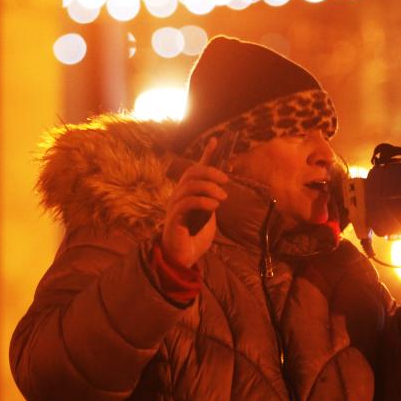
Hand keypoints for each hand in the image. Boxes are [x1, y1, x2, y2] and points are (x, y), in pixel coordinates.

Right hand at [161, 138, 229, 268]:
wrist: (183, 259)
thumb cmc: (194, 238)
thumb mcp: (209, 217)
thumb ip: (212, 202)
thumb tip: (221, 190)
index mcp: (187, 193)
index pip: (196, 169)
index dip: (206, 154)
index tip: (217, 141)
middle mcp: (178, 196)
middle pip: (192, 172)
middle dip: (211, 172)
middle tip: (226, 180)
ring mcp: (174, 206)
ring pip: (190, 185)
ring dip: (209, 188)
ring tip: (222, 197)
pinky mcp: (174, 218)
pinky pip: (187, 202)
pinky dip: (203, 201)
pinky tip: (214, 206)